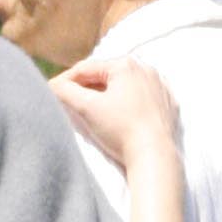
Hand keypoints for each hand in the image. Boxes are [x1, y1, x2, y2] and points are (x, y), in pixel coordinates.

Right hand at [48, 56, 180, 170]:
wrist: (155, 156)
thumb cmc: (121, 130)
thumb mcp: (87, 108)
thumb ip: (65, 92)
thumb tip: (52, 85)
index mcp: (125, 64)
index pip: (86, 69)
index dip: (66, 80)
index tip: (52, 91)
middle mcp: (146, 69)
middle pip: (107, 77)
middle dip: (87, 88)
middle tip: (71, 102)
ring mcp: (161, 86)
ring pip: (126, 87)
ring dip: (109, 95)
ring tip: (95, 111)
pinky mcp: (169, 104)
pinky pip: (144, 99)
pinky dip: (130, 105)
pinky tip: (123, 117)